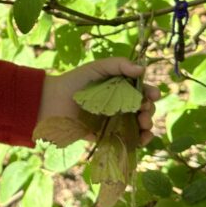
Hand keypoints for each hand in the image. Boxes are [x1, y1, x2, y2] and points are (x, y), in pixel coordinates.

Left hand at [37, 58, 158, 145]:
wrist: (53, 101)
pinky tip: (141, 139)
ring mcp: (117, 122)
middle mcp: (122, 105)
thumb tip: (142, 69)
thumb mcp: (97, 68)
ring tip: (144, 124)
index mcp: (122, 88)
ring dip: (148, 126)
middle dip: (150, 110)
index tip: (153, 94)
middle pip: (145, 109)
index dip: (151, 93)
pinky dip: (138, 141)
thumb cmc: (75, 81)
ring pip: (140, 126)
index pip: (143, 91)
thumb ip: (119, 65)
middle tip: (144, 111)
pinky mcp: (109, 136)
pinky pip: (128, 141)